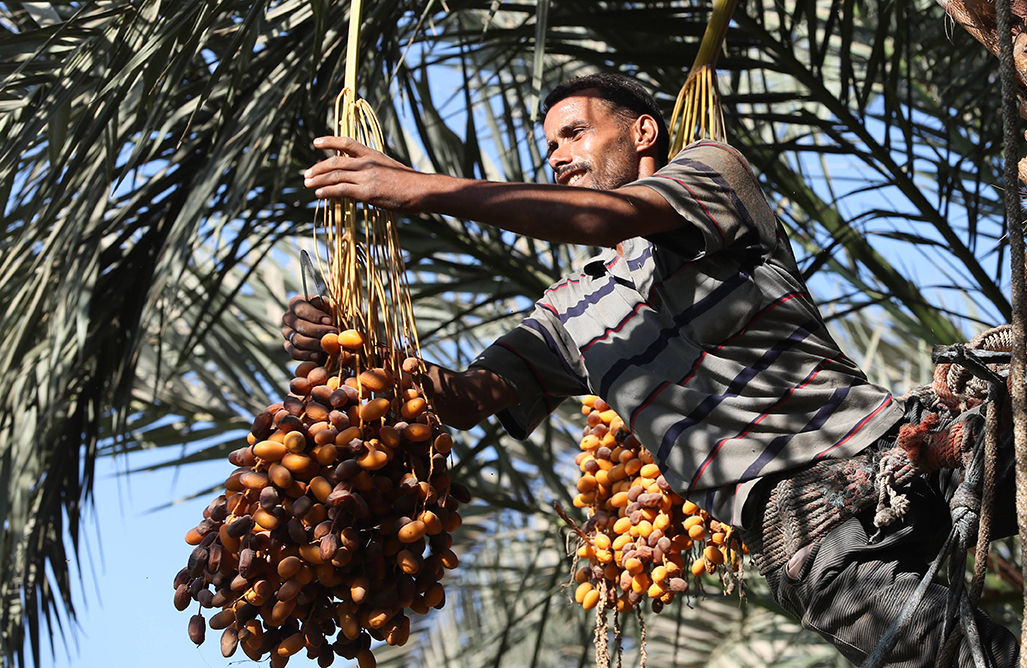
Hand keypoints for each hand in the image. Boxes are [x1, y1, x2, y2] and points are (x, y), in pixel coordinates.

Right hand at [281, 295, 335, 362]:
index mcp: (296, 304)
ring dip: (314, 344)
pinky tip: (317, 355)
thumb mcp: (330, 307)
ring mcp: (287, 333)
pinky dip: (306, 355)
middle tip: (332, 334)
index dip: (315, 315)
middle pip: (299, 325)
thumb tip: (317, 301)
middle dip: (318, 331)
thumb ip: (324, 304)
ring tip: (327, 345)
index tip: (329, 321)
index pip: (301, 308)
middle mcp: (288, 317)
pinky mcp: (289, 347)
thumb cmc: (330, 316)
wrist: (329, 332)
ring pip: (297, 340)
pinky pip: (294, 352)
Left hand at [303, 136, 425, 211]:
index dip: (329, 141)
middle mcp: (367, 162)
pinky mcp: (366, 192)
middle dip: (318, 168)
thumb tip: (364, 177)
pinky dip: (327, 192)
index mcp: (373, 154)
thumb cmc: (410, 183)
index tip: (316, 143)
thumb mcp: (390, 169)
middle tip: (306, 174)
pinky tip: (319, 194)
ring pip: (334, 176)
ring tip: (308, 184)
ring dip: (318, 180)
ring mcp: (366, 177)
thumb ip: (375, 170)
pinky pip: (340, 190)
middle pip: (335, 161)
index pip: (347, 143)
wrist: (422, 190)